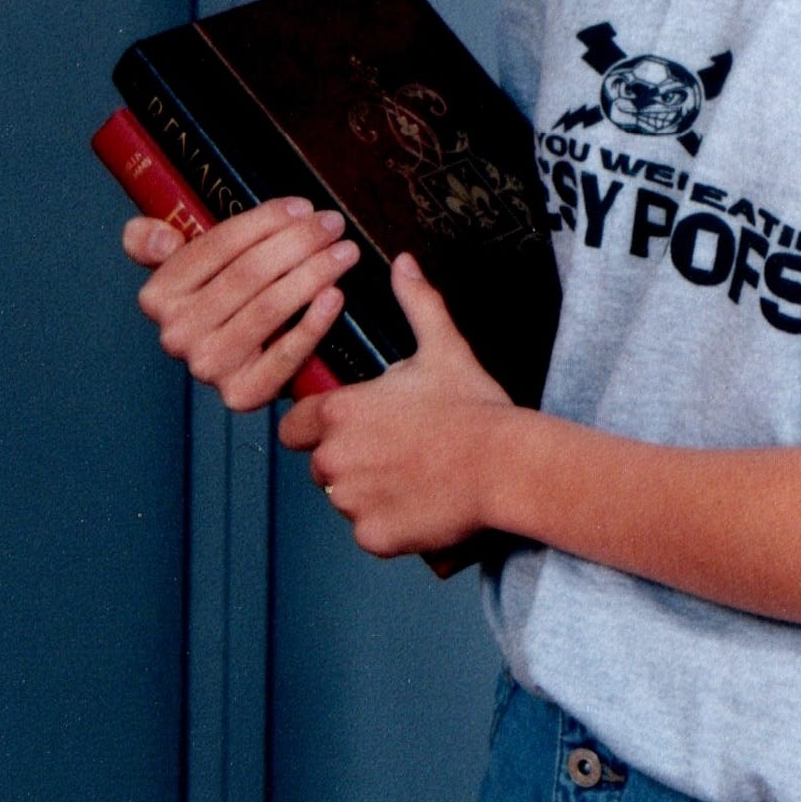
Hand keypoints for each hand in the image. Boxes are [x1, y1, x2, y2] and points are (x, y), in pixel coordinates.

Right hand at [124, 197, 358, 410]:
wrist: (243, 361)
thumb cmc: (223, 298)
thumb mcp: (184, 264)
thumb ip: (153, 241)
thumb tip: (160, 239)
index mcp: (159, 295)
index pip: (218, 246)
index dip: (265, 221)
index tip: (303, 207)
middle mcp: (178, 333)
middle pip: (249, 274)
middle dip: (299, 241)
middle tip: (333, 224)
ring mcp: (209, 366)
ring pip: (270, 308)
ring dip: (316, 272)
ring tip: (345, 251)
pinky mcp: (243, 394)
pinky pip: (286, 355)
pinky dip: (314, 323)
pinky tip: (336, 295)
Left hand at [277, 253, 514, 558]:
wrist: (506, 465)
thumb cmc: (473, 408)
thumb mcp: (442, 346)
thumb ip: (415, 303)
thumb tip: (404, 264)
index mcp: (341, 413)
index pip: (294, 426)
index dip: (316, 426)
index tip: (352, 424)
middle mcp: (335, 459)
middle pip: (321, 464)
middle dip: (350, 459)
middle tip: (397, 447)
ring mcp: (352, 502)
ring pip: (345, 498)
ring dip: (368, 490)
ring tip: (414, 473)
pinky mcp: (373, 536)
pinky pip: (369, 530)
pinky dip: (389, 521)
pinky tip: (421, 500)